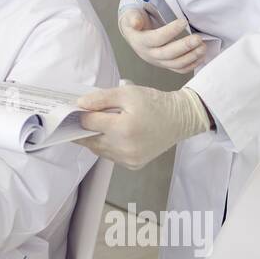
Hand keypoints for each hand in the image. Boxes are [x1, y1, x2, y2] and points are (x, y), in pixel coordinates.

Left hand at [75, 84, 210, 169]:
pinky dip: (108, 146)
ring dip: (96, 138)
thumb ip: (101, 98)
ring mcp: (129, 159)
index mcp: (123, 129)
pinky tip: (115, 134)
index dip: (82, 114)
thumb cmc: (154, 103)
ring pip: (98, 150)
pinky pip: (110, 156)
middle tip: (87, 117)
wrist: (179, 119)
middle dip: (86, 128)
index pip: (88, 124)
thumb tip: (79, 104)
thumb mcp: (127, 93)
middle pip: (90, 140)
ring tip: (104, 124)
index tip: (80, 108)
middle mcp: (124, 148)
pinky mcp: (133, 165)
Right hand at [118, 8, 206, 73]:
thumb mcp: (131, 16)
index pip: (156, 39)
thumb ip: (133, 17)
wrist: (134, 35)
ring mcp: (158, 62)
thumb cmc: (136, 23)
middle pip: (167, 54)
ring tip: (203, 47)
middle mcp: (149, 54)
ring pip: (175, 64)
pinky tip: (201, 56)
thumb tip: (135, 23)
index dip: (170, 31)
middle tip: (198, 39)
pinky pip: (180, 69)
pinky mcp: (166, 65)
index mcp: (140, 42)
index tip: (183, 21)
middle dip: (184, 47)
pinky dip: (192, 65)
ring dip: (191, 57)